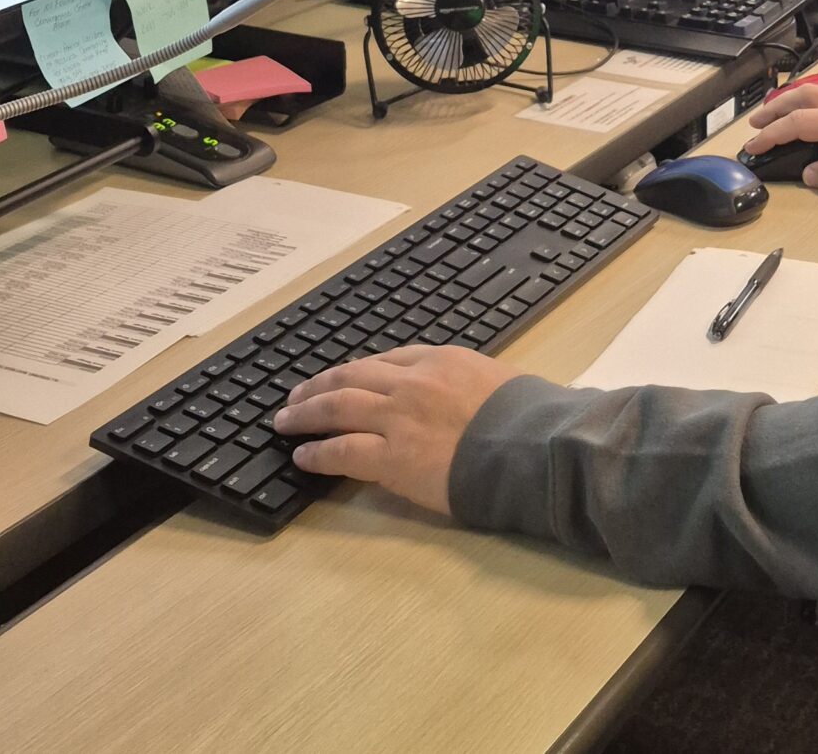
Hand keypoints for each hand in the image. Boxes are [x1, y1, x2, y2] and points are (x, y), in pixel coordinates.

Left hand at [271, 346, 525, 515]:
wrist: (532, 447)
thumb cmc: (530, 417)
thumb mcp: (501, 380)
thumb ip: (472, 384)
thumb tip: (468, 397)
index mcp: (443, 360)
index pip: (387, 360)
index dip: (358, 370)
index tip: (343, 378)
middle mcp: (413, 382)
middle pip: (351, 376)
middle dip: (319, 385)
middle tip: (296, 396)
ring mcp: (397, 418)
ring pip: (336, 406)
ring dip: (305, 412)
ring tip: (285, 421)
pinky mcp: (390, 457)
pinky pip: (341, 450)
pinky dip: (317, 451)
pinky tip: (303, 455)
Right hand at [744, 89, 817, 195]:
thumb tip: (807, 173)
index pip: (798, 123)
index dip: (772, 135)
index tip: (752, 148)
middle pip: (801, 98)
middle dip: (773, 111)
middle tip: (753, 127)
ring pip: (813, 94)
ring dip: (787, 103)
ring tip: (770, 117)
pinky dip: (805, 103)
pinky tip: (802, 114)